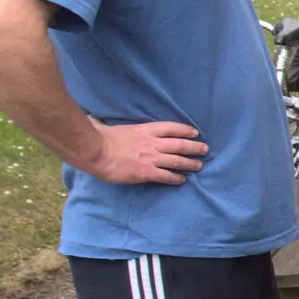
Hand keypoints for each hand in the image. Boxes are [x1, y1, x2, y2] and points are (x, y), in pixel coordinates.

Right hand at [86, 119, 206, 184]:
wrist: (95, 151)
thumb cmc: (99, 138)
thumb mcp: (110, 125)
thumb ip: (110, 123)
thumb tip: (93, 118)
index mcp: (145, 130)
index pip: (171, 128)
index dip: (185, 130)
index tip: (195, 133)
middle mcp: (152, 143)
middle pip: (179, 144)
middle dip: (194, 147)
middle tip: (205, 149)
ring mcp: (150, 158)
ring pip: (177, 160)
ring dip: (190, 163)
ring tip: (199, 165)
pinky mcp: (146, 172)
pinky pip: (166, 176)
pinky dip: (176, 178)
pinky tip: (182, 180)